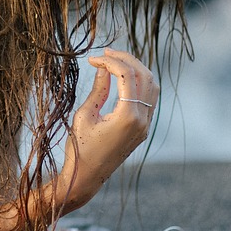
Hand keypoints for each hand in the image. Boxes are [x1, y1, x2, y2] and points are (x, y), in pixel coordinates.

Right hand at [65, 49, 157, 204]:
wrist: (86, 178)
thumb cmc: (79, 148)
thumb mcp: (85, 116)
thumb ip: (98, 90)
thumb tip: (103, 68)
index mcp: (128, 117)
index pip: (126, 75)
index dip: (110, 61)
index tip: (92, 59)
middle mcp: (142, 120)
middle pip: (144, 76)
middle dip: (126, 59)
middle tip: (106, 53)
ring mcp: (145, 125)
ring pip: (151, 86)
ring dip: (136, 69)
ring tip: (115, 61)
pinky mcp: (143, 128)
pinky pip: (148, 98)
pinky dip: (139, 83)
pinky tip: (122, 77)